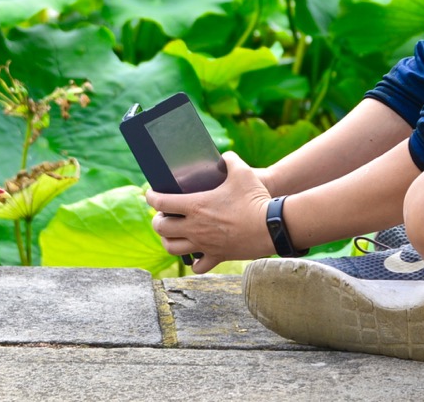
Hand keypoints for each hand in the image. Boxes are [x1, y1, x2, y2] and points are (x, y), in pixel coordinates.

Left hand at [145, 152, 275, 272]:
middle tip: (164, 215)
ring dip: (169, 241)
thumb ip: (230, 160)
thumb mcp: (243, 172)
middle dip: (157, 221)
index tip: (151, 194)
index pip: (160, 202)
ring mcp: (204, 244)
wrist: (272, 226)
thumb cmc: (256, 198)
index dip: (151, 196)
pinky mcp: (218, 256)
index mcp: (195, 206)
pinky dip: (194, 262)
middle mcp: (195, 227)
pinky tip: (197, 254)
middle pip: (160, 228)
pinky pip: (198, 267)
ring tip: (174, 234)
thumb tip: (224, 157)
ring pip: (172, 249)